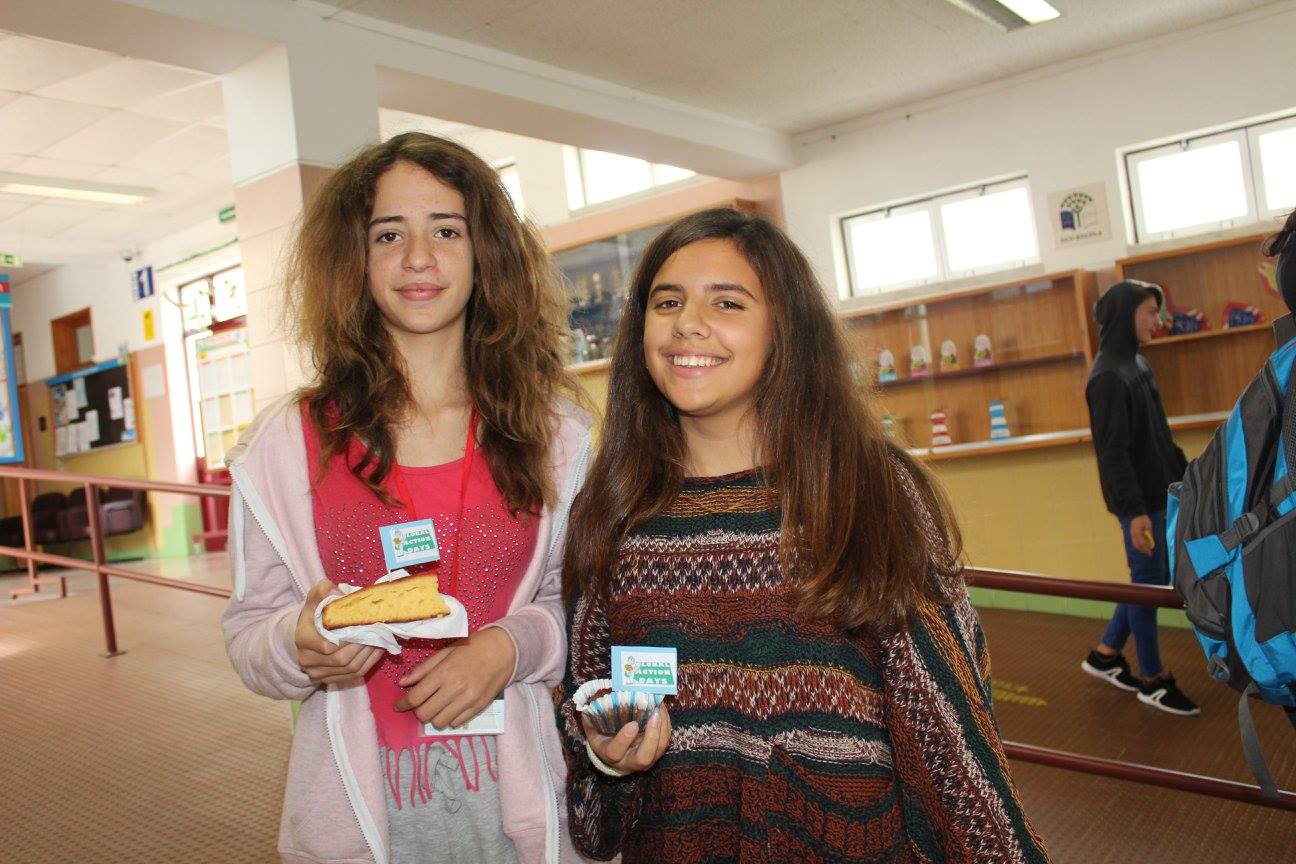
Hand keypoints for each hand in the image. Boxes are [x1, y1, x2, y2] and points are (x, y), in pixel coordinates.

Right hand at [294, 579, 384, 685]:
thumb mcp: (317, 596)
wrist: (307, 631)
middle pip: (341, 660)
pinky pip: (353, 676)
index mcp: (303, 638)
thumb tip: (339, 594)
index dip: (350, 638)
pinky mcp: (327, 680)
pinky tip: (377, 650)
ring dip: (369, 655)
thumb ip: (324, 590)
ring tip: (380, 639)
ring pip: (350, 670)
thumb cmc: (315, 612)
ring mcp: (317, 673)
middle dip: (363, 646)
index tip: (365, 626)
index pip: (328, 646)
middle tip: (378, 633)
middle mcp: (307, 659)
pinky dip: (369, 663)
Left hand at [394, 627, 517, 727]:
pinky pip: (456, 723)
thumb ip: (423, 668)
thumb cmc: (472, 648)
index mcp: (444, 672)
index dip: (403, 704)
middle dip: (418, 711)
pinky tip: (451, 707)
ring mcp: (468, 700)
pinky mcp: (479, 707)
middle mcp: (455, 688)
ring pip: (439, 722)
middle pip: (425, 714)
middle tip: (421, 703)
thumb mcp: (446, 651)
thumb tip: (403, 682)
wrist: (504, 650)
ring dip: (434, 716)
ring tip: (437, 705)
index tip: (399, 705)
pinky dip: (450, 718)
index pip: (416, 697)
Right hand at [581, 705, 671, 773]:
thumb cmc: (602, 734)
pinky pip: (665, 741)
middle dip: (651, 737)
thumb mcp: (593, 726)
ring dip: (662, 728)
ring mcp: (645, 760)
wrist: (613, 750)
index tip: (632, 724)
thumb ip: (592, 715)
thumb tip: (595, 698)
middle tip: (654, 716)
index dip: (624, 740)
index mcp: (610, 755)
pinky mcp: (656, 753)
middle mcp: (629, 762)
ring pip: (658, 750)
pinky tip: (662, 709)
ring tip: (660, 708)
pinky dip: (666, 725)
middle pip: (643, 758)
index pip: (615, 752)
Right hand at [1129, 514, 1154, 556]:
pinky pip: (1134, 542)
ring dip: (1140, 549)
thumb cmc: (1143, 519)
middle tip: (1149, 553)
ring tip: (1146, 551)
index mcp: (1137, 533)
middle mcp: (1133, 535)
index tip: (1150, 553)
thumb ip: (1149, 533)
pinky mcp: (1132, 535)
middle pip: (1137, 546)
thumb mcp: (1148, 525)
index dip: (1146, 549)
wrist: (1136, 515)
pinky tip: (1142, 547)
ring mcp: (1131, 535)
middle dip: (1143, 550)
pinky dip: (1138, 546)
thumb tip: (1151, 541)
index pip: (1142, 543)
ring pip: (1135, 545)